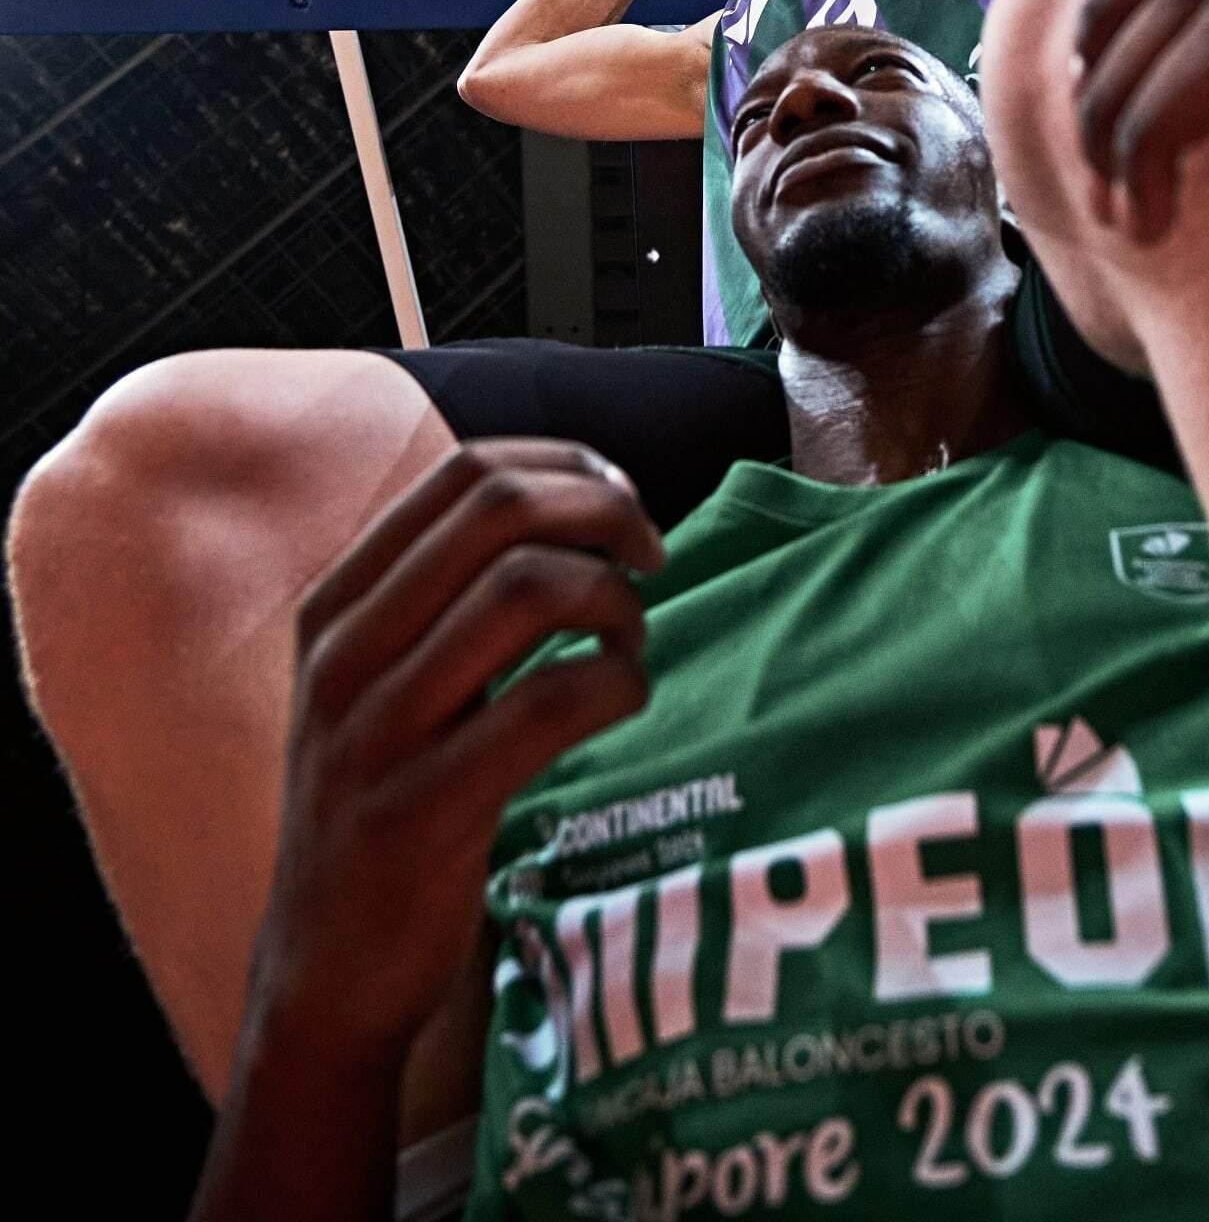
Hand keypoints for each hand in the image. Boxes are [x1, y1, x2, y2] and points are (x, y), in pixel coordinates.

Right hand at [248, 441, 663, 1069]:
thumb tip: (581, 501)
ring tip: (630, 638)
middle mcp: (343, 652)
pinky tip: (625, 696)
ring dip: (612, 599)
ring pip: (525, 590)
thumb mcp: (384, 681)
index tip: (622, 504)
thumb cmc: (386, 802)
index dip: (566, 468)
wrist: (326, 972)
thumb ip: (451, 595)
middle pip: (497, 511)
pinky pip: (546, 704)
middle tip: (650, 557)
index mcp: (338, 603)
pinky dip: (614, 680)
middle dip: (602, 513)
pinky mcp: (420, 810)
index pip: (464, 471)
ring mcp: (375, 731)